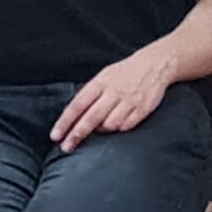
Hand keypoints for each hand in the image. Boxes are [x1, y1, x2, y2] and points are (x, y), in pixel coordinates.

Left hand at [51, 48, 175, 150]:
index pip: (77, 105)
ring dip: (102, 130)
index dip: (65, 122)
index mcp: (100, 83)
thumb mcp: (103, 77)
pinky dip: (119, 128)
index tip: (56, 136)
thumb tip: (73, 118)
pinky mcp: (142, 109)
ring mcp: (129, 101)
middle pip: (91, 118)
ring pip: (109, 125)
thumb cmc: (124, 73)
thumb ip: (90, 96)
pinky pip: (125, 126)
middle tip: (66, 147)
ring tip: (101, 127)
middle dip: (77, 135)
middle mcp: (113, 92)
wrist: (155, 64)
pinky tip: (118, 123)